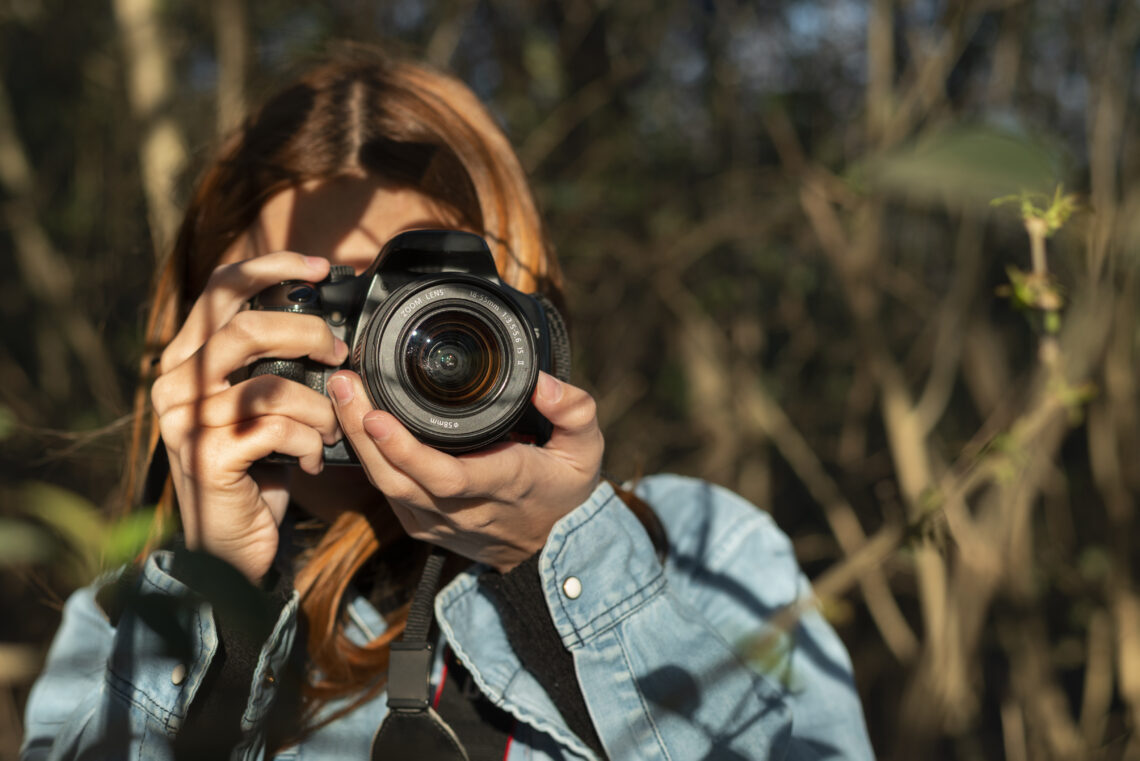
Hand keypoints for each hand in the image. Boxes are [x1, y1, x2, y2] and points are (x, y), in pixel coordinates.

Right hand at [151, 252, 347, 582]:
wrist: (228, 544)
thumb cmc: (255, 468)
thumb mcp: (262, 406)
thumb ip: (275, 364)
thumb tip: (330, 329)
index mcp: (188, 359)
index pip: (221, 289)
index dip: (271, 267)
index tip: (320, 266)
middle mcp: (176, 383)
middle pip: (246, 329)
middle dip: (308, 336)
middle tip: (340, 355)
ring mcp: (186, 421)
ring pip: (271, 385)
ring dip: (318, 408)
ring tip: (328, 431)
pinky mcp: (207, 457)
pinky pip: (276, 430)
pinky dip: (308, 444)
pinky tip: (310, 461)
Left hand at [326, 371, 603, 571]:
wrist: (554, 548)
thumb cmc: (566, 490)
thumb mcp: (587, 448)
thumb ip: (575, 410)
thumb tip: (544, 384)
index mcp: (505, 484)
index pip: (448, 476)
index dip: (407, 450)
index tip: (377, 416)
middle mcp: (466, 509)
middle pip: (402, 479)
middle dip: (365, 433)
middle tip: (345, 385)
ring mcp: (440, 522)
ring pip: (388, 488)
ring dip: (359, 443)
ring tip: (342, 393)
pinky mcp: (424, 526)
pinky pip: (388, 494)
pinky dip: (366, 460)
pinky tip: (354, 423)